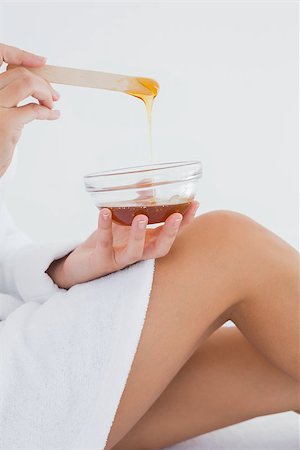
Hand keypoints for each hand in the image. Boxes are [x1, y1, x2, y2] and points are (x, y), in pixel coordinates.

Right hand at [0, 43, 59, 175]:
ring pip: (28, 84)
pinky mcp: (6, 124)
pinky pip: (34, 110)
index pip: (2, 58)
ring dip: (46, 93)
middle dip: (42, 82)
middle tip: (53, 95)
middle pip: (20, 73)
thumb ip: (10, 94)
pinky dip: (48, 112)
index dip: (24, 58)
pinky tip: (53, 115)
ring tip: (50, 105)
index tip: (42, 63)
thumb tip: (35, 81)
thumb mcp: (0, 109)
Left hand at [47, 201, 198, 288]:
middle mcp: (137, 253)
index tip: (195, 204)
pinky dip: (105, 227)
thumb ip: (136, 203)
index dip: (184, 222)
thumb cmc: (108, 241)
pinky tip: (105, 211)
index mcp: (146, 243)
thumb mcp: (123, 221)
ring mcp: (120, 259)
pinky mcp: (101, 260)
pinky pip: (105, 243)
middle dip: (170, 234)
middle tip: (177, 217)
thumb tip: (148, 180)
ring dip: (139, 235)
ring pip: (134, 252)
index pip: (170, 234)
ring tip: (142, 217)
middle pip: (159, 249)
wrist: (82, 264)